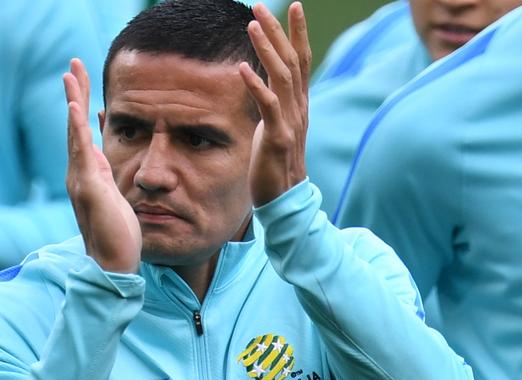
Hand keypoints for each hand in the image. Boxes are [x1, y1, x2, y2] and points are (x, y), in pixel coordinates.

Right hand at [63, 58, 141, 272]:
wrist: (112, 262)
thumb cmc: (117, 233)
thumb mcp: (116, 196)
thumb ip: (108, 176)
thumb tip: (104, 156)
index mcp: (89, 173)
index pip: (83, 133)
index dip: (82, 106)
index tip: (82, 81)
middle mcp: (80, 173)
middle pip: (75, 126)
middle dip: (75, 94)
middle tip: (73, 65)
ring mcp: (81, 180)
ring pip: (75, 134)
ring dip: (73, 102)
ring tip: (70, 75)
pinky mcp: (88, 187)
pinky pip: (81, 152)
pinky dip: (75, 128)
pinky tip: (74, 107)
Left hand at [239, 2, 310, 206]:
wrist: (284, 197)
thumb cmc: (275, 163)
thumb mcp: (277, 127)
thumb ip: (276, 105)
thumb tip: (266, 87)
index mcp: (298, 104)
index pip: (301, 61)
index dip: (298, 33)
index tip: (294, 7)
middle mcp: (299, 108)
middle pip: (293, 60)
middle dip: (279, 30)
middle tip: (261, 6)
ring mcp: (291, 122)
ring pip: (282, 76)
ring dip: (267, 48)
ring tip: (252, 24)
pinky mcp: (278, 138)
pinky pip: (268, 106)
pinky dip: (256, 85)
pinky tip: (242, 68)